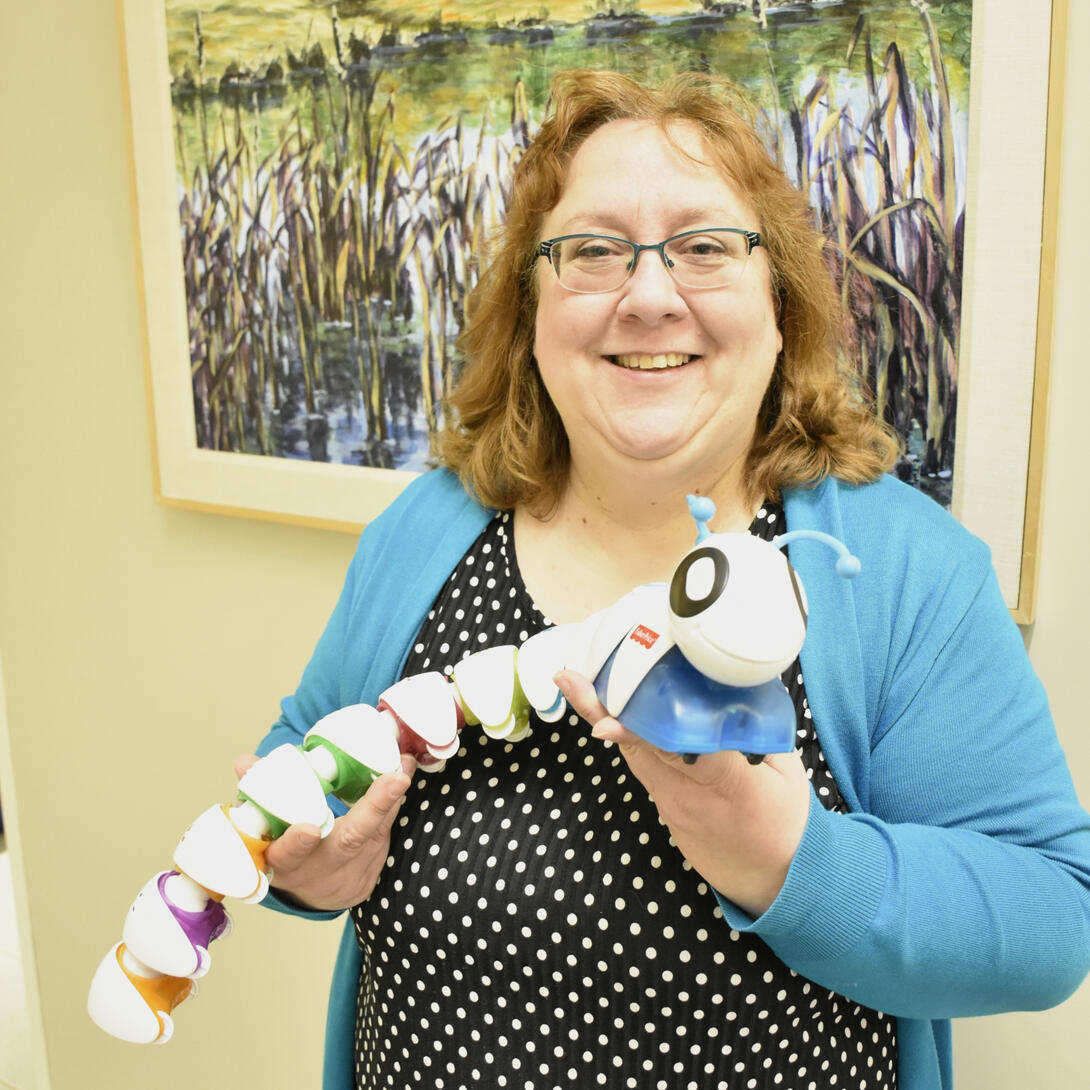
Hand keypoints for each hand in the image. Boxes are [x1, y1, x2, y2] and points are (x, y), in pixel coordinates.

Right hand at [233, 753, 414, 911]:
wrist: (309, 892)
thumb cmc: (284, 848)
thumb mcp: (265, 828)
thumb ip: (257, 793)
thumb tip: (243, 762)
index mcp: (284, 863)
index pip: (287, 856)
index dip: (297, 843)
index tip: (310, 828)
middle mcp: (318, 872)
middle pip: (347, 843)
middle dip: (373, 809)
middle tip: (396, 778)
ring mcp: (348, 876)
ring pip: (374, 835)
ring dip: (390, 798)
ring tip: (402, 765)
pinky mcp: (370, 874)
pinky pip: (384, 835)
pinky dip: (391, 805)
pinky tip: (399, 778)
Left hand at [555, 670, 810, 917]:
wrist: (773, 879)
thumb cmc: (784, 819)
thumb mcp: (787, 770)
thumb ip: (756, 726)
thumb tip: (729, 683)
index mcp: (731, 785)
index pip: (682, 752)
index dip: (644, 731)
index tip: (608, 719)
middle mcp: (691, 797)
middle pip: (640, 749)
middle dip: (603, 712)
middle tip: (570, 678)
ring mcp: (671, 807)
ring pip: (633, 756)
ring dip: (605, 718)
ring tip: (575, 682)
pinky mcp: (662, 810)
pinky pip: (641, 767)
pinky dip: (625, 737)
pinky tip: (609, 708)